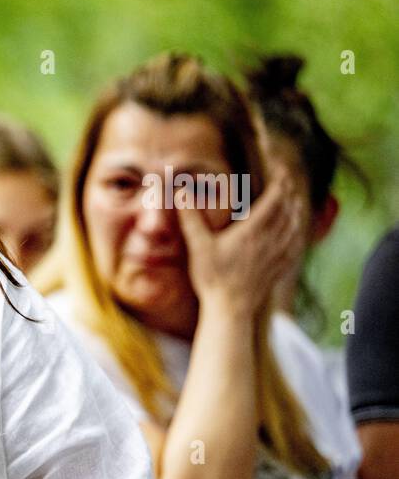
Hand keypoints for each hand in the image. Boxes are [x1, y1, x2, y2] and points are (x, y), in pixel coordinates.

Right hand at [177, 169, 300, 319]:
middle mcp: (271, 240)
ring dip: (295, 210)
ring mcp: (278, 254)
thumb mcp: (198, 246)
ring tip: (292, 201)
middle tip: (286, 180)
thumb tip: (181, 192)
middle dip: (288, 192)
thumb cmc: (213, 278)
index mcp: (253, 230)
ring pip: (295, 225)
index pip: (275, 199)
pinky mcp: (279, 268)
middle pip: (288, 209)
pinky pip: (295, 245)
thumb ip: (190, 217)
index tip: (280, 170)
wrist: (230, 309)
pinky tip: (295, 232)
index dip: (280, 181)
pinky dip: (297, 232)